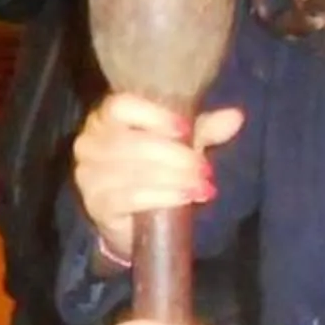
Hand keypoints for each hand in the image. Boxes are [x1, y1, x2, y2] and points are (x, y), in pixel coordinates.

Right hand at [73, 96, 241, 262]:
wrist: (130, 218)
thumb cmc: (151, 168)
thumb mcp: (179, 144)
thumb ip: (203, 130)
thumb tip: (235, 116)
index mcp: (106, 117)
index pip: (120, 107)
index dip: (153, 116)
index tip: (186, 129)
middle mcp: (90, 143)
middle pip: (133, 144)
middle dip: (175, 157)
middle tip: (205, 169)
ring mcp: (89, 175)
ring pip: (134, 173)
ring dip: (175, 179)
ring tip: (203, 186)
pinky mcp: (96, 204)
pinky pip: (131, 197)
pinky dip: (163, 196)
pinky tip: (186, 198)